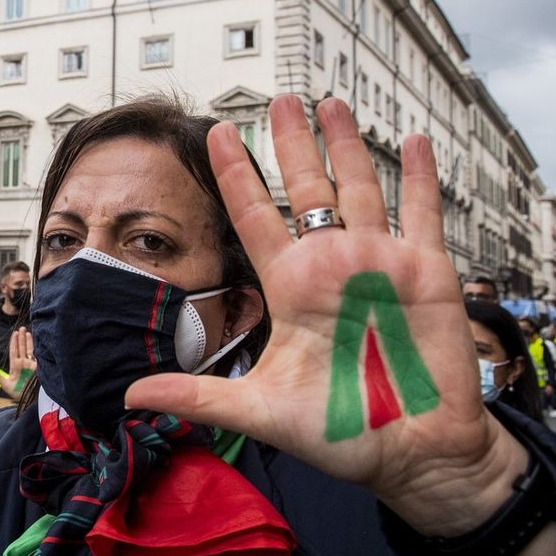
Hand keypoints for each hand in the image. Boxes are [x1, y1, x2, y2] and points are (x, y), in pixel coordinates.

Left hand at [0, 328, 36, 396]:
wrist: (30, 400)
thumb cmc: (18, 394)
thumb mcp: (6, 385)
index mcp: (15, 366)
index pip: (14, 351)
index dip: (14, 342)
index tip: (14, 333)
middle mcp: (23, 363)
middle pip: (21, 347)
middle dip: (21, 338)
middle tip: (21, 328)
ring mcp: (31, 364)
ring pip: (29, 349)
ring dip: (28, 340)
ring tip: (27, 331)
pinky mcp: (38, 367)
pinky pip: (37, 355)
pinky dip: (37, 347)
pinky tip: (36, 340)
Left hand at [127, 95, 523, 537]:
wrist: (415, 457)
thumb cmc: (342, 435)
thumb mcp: (262, 412)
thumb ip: (198, 398)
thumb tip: (128, 396)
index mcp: (290, 288)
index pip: (254, 217)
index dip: (236, 175)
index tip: (216, 133)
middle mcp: (331, 266)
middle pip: (305, 189)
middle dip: (291, 143)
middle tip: (279, 98)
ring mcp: (379, 264)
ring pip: (360, 188)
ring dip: (348, 145)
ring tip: (330, 102)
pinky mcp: (428, 273)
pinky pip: (423, 214)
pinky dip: (421, 178)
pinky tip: (414, 141)